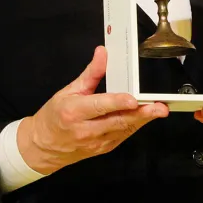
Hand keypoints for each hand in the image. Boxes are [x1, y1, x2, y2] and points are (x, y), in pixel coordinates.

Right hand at [18, 46, 167, 173]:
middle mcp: (85, 130)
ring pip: (124, 130)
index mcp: (74, 112)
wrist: (43, 146)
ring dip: (143, 120)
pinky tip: (145, 117)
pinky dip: (135, 125)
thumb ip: (90, 73)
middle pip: (118, 121)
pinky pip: (123, 135)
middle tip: (159, 107)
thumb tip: (102, 54)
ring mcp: (95, 142)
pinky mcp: (103, 148)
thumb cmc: (54, 117)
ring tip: (158, 110)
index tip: (133, 100)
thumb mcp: (68, 91)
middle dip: (141, 114)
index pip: (100, 106)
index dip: (118, 103)